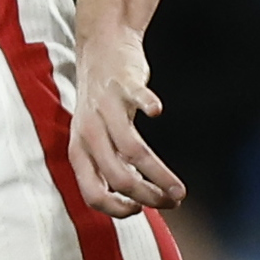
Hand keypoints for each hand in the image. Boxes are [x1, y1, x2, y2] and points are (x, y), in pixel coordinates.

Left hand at [69, 23, 185, 217]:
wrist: (101, 47)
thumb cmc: (102, 103)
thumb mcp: (93, 139)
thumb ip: (106, 167)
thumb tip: (132, 203)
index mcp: (79, 151)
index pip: (92, 193)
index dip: (116, 209)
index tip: (141, 211)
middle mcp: (89, 132)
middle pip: (119, 177)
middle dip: (148, 197)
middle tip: (172, 203)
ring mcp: (106, 108)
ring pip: (133, 150)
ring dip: (160, 174)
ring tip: (179, 190)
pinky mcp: (124, 84)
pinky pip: (135, 96)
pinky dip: (147, 104)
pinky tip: (157, 112)